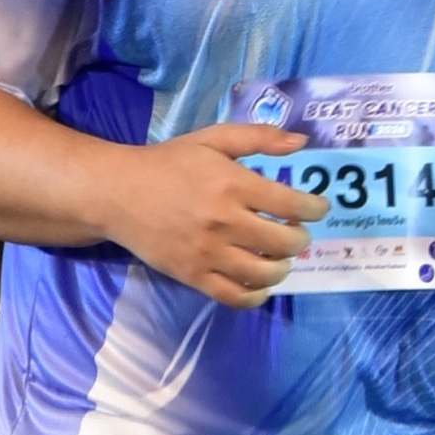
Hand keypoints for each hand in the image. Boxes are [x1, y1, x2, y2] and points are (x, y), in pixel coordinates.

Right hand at [103, 121, 325, 308]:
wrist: (118, 194)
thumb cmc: (169, 163)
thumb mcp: (213, 138)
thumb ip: (259, 138)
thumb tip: (302, 143)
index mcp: (233, 184)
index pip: (292, 205)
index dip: (315, 209)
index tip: (317, 208)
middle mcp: (224, 221)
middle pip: (284, 243)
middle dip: (300, 239)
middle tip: (296, 233)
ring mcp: (208, 253)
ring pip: (264, 274)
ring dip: (282, 267)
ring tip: (279, 258)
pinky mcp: (193, 276)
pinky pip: (235, 297)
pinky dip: (256, 296)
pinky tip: (260, 285)